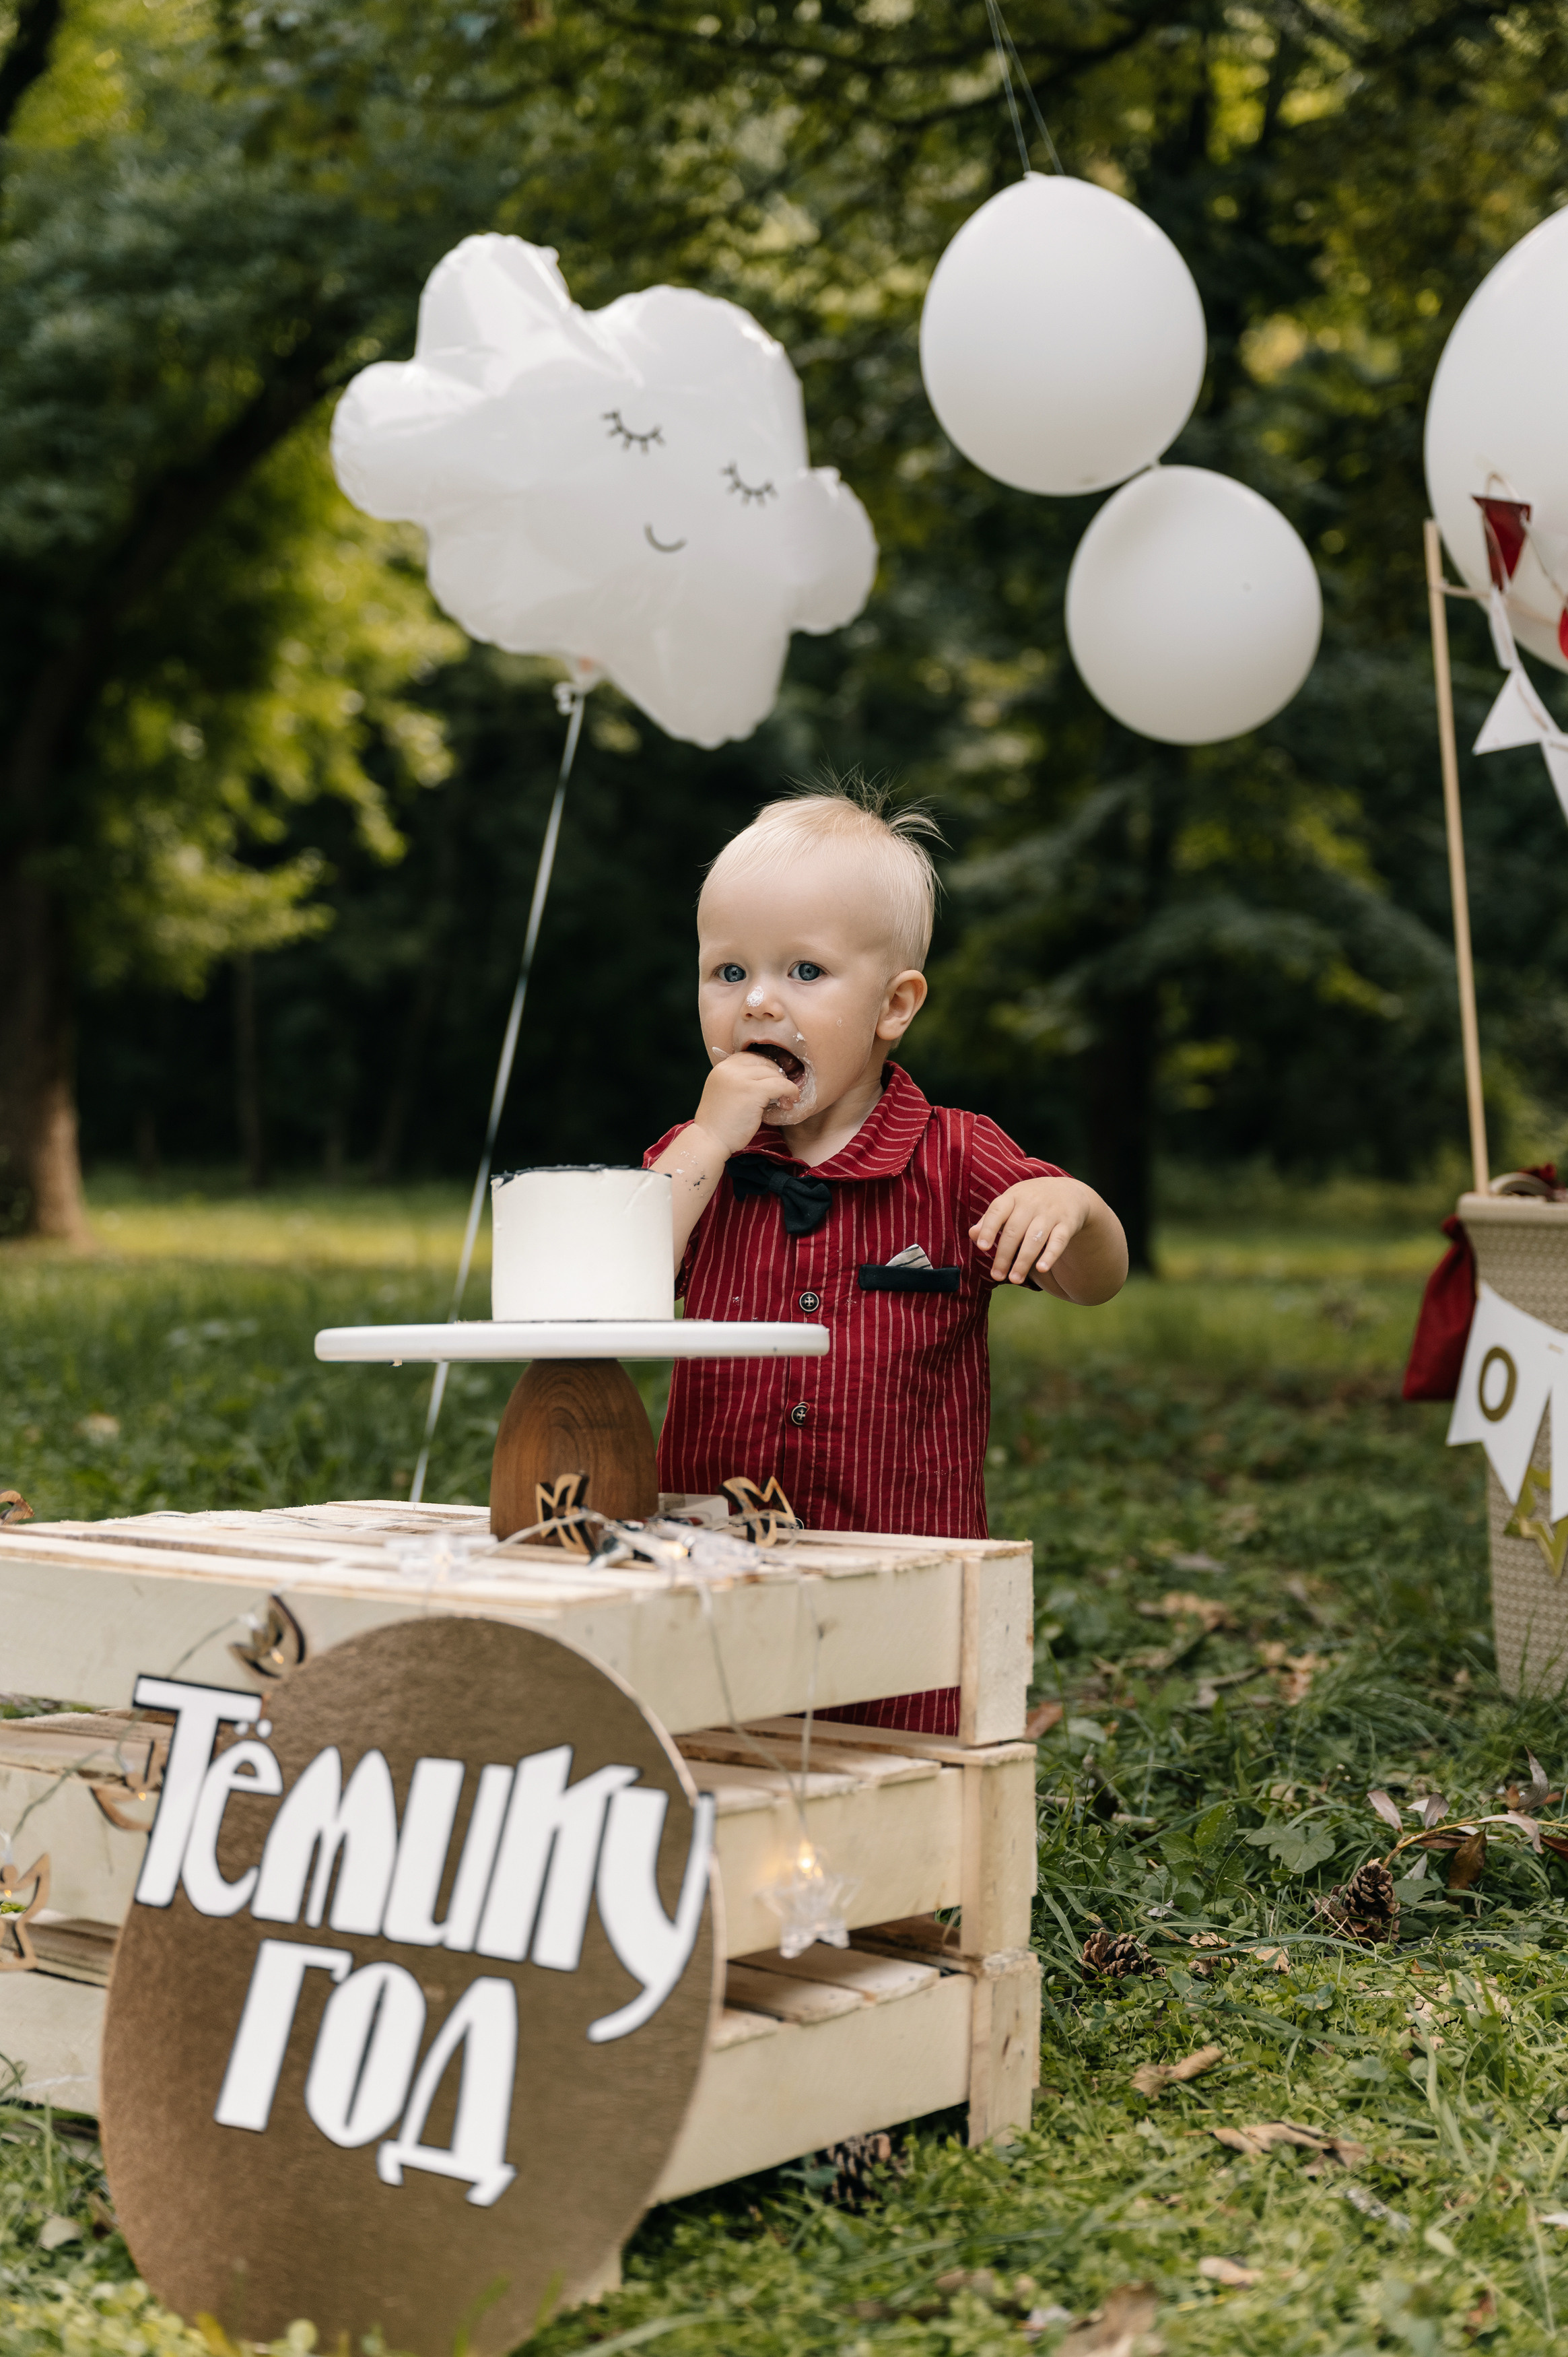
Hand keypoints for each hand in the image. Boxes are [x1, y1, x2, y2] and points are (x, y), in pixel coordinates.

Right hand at [689, 1049, 800, 1157]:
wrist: (709, 1140)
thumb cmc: (718, 1123)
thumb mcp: (723, 1093)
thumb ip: (737, 1082)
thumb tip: (764, 1078)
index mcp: (721, 1068)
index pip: (750, 1057)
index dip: (764, 1067)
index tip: (771, 1081)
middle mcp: (730, 1069)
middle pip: (763, 1062)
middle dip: (776, 1075)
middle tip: (781, 1093)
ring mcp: (741, 1078)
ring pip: (774, 1073)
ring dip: (784, 1085)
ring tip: (785, 1102)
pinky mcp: (753, 1091)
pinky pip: (781, 1084)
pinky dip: (790, 1091)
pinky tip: (790, 1102)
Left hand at [970, 1176, 1126, 1300]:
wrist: (1069, 1192)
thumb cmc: (1030, 1202)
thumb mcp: (1011, 1203)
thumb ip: (991, 1219)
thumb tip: (972, 1235)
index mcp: (1013, 1197)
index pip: (998, 1211)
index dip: (989, 1229)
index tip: (982, 1247)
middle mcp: (1032, 1203)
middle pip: (1015, 1230)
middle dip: (1004, 1255)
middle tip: (997, 1275)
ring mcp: (1051, 1213)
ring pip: (1035, 1238)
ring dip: (1024, 1260)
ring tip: (1014, 1279)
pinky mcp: (1067, 1224)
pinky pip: (1058, 1241)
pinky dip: (1050, 1255)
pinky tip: (1041, 1269)